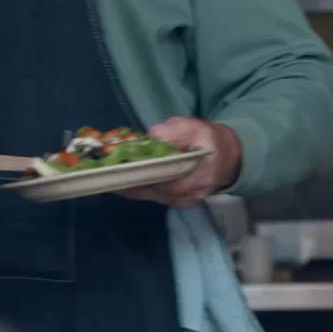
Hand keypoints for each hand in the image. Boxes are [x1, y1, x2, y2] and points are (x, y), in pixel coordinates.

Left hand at [118, 117, 241, 209]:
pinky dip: (138, 186)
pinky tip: (123, 178)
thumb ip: (173, 131)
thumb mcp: (196, 128)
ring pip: (148, 195)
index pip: (160, 181)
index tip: (115, 168)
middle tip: (102, 173)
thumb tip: (151, 136)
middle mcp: (186, 197)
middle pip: (149, 191)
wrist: (230, 158)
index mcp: (194, 180)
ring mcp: (181, 203)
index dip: (136, 175)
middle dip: (126, 181)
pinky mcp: (176, 203)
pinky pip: (152, 196)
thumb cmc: (211, 141)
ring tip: (107, 174)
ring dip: (129, 184)